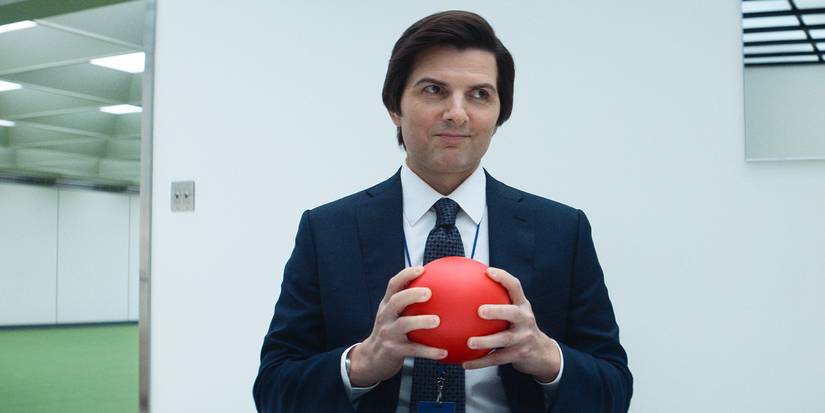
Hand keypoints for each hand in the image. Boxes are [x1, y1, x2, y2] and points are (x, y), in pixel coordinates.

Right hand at [348, 266, 446, 386]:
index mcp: (387, 305)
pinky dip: (429, 351)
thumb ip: (410, 304)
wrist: (372, 359)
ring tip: (437, 320)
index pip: (393, 285)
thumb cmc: (391, 333)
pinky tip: (443, 352)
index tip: (422, 269)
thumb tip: (439, 290)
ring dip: (421, 321)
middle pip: (396, 301)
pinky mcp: (393, 351)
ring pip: (404, 324)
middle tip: (429, 292)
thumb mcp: (394, 316)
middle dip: (411, 294)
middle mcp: (385, 316)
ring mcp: (388, 333)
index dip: (406, 275)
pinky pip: (414, 350)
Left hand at [462, 267, 560, 382]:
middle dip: (497, 311)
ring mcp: (523, 338)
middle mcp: (525, 320)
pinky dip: (480, 361)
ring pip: (504, 340)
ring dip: (486, 341)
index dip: (503, 278)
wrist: (540, 352)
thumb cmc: (520, 327)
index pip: (515, 287)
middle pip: (513, 313)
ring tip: (470, 342)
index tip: (488, 272)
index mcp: (522, 305)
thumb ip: (498, 300)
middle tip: (480, 311)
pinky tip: (465, 363)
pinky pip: (496, 359)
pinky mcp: (518, 355)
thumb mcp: (515, 311)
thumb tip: (467, 285)